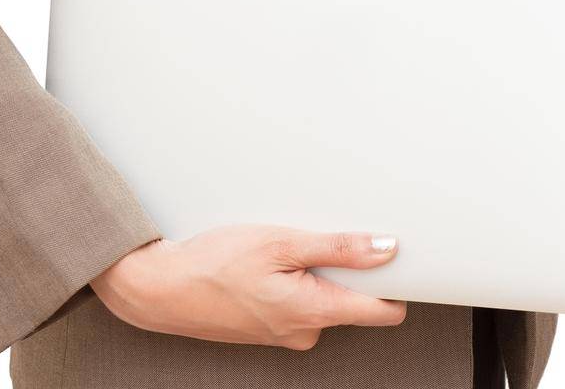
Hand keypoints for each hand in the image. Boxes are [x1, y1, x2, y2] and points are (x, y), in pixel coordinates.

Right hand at [90, 224, 405, 348]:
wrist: (161, 288)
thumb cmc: (215, 263)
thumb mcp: (282, 242)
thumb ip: (339, 248)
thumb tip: (387, 249)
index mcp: (314, 313)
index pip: (382, 312)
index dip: (398, 283)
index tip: (403, 255)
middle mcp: (304, 332)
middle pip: (352, 299)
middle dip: (347, 265)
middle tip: (321, 231)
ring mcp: (285, 334)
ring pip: (323, 296)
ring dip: (315, 268)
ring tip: (284, 243)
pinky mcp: (270, 328)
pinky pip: (299, 300)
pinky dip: (294, 278)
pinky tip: (269, 259)